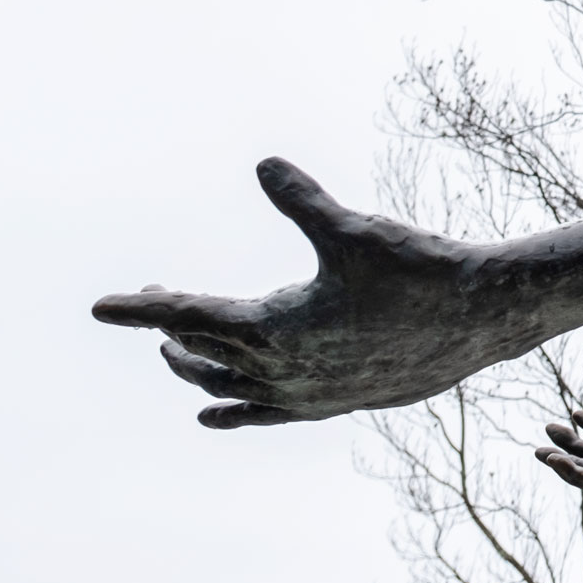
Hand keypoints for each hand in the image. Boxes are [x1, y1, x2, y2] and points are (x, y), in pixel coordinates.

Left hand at [92, 157, 495, 427]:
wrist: (482, 319)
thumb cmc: (420, 271)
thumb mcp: (355, 229)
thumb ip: (304, 200)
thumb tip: (263, 165)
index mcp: (276, 330)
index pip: (190, 317)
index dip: (143, 309)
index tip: (100, 306)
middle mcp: (284, 372)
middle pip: (203, 355)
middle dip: (171, 328)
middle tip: (154, 297)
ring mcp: (309, 395)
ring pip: (230, 389)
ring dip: (199, 369)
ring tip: (175, 356)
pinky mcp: (336, 404)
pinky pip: (265, 416)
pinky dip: (235, 412)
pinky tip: (216, 416)